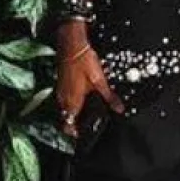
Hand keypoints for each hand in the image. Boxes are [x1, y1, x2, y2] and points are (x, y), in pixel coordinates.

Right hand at [55, 21, 123, 138]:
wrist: (71, 44)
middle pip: (65, 118)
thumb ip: (109, 97)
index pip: (68, 125)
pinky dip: (70, 103)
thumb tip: (119, 109)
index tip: (81, 135)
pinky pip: (63, 99)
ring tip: (85, 113)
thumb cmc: (83, 61)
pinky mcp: (60, 84)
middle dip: (74, 123)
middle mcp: (63, 99)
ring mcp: (60, 91)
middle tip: (86, 125)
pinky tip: (81, 98)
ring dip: (72, 113)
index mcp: (72, 101)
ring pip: (64, 109)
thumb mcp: (100, 80)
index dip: (73, 133)